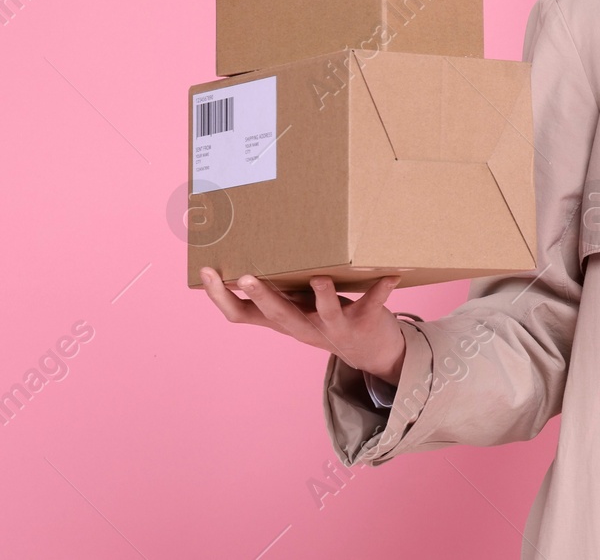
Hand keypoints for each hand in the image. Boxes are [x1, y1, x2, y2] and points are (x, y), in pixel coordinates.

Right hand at [198, 266, 407, 384]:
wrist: (372, 351)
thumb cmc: (328, 316)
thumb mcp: (298, 306)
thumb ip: (281, 287)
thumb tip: (252, 251)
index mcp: (284, 320)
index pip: (241, 314)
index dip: (221, 297)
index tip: (206, 272)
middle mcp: (305, 326)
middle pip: (278, 315)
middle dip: (261, 295)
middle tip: (245, 276)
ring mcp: (335, 326)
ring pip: (325, 313)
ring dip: (322, 296)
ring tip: (320, 277)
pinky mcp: (365, 321)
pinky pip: (372, 304)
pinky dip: (381, 289)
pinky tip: (391, 274)